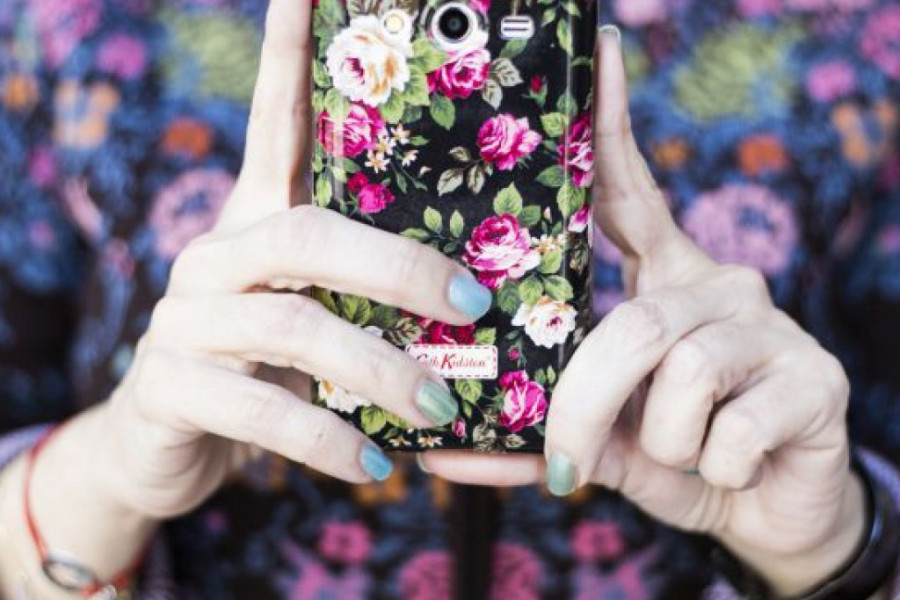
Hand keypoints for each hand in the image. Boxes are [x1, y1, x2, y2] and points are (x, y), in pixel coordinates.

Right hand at [8, 0, 491, 587]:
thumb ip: (367, 294)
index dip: (289, 51)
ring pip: (294, 326)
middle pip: (311, 233)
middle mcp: (216, 253)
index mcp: (258, 220)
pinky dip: (330, 441)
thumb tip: (478, 296)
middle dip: (402, 268)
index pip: (275, 120)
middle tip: (475, 306)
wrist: (168, 442)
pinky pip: (262, 412)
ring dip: (382, 372)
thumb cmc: (265, 366)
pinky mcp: (168, 387)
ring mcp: (184, 318)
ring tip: (441, 409)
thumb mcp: (315, 312)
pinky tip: (377, 467)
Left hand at [423, 29, 864, 594]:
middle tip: (566, 462)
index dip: (611, 129)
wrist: (765, 509)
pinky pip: (730, 430)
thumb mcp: (601, 438)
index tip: (598, 55)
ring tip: (677, 458)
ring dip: (662, 444)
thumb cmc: (673, 454)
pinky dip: (710, 470)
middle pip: (635, 323)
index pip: (633, 193)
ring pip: (682, 375)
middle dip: (586, 404)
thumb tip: (443, 455)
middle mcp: (720, 286)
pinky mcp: (819, 379)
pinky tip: (728, 469)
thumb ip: (533, 436)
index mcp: (664, 282)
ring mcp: (773, 327)